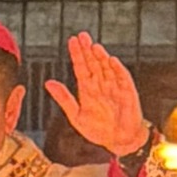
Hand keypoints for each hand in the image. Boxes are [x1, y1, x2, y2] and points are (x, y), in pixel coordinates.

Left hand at [45, 33, 149, 156]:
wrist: (119, 141)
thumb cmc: (98, 130)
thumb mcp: (76, 116)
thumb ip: (64, 99)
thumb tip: (48, 83)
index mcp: (88, 89)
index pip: (81, 67)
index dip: (77, 54)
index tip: (72, 41)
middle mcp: (101, 84)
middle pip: (93, 63)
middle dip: (87, 50)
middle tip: (82, 36)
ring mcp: (114, 86)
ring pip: (106, 67)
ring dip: (100, 56)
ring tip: (93, 46)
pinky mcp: (127, 91)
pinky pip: (122, 77)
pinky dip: (117, 69)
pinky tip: (111, 60)